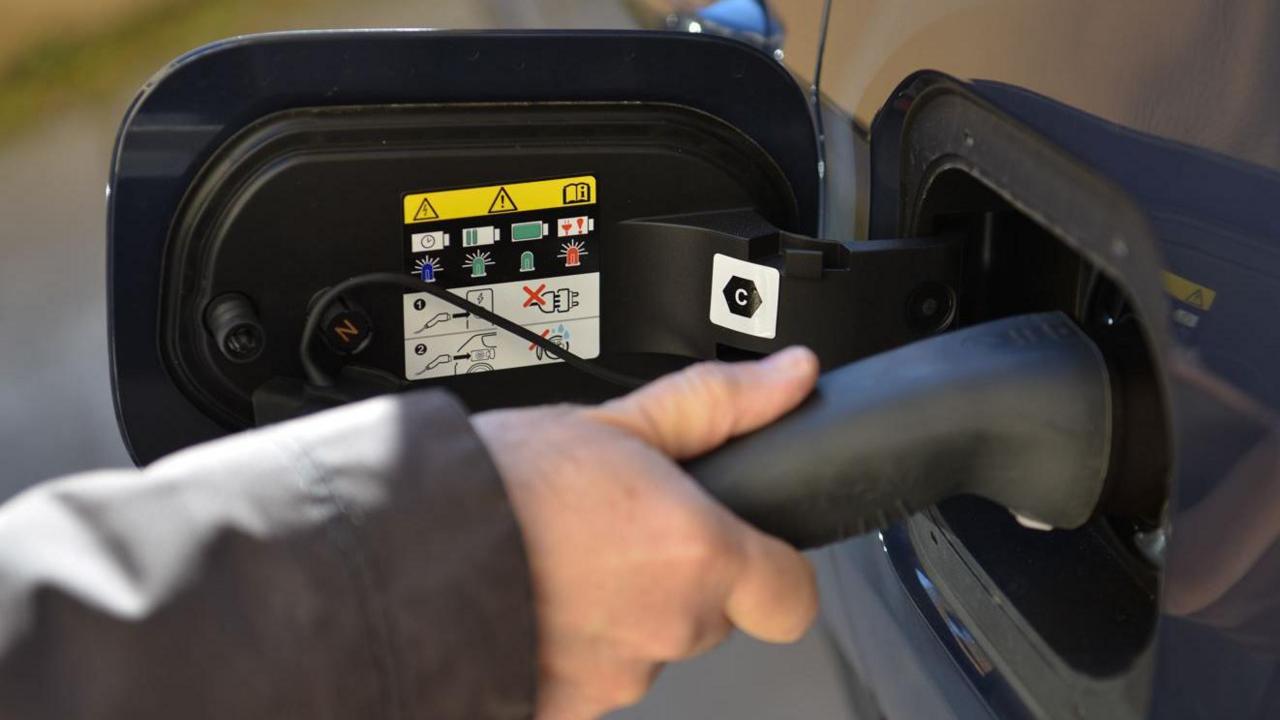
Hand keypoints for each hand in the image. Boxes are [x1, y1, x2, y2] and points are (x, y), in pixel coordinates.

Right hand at [472, 348, 820, 719]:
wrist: (395, 556)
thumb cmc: (495, 488)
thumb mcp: (614, 422)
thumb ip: (717, 406)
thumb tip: (789, 377)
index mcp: (698, 555)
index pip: (791, 595)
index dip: (772, 567)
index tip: (739, 543)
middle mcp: (668, 627)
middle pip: (709, 612)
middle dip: (675, 574)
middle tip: (612, 530)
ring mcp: (616, 678)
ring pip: (645, 642)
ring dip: (617, 608)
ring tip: (558, 559)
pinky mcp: (568, 711)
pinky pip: (592, 675)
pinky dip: (570, 643)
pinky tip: (532, 599)